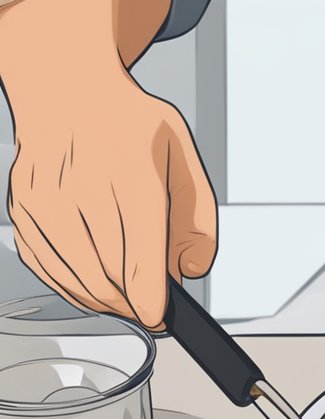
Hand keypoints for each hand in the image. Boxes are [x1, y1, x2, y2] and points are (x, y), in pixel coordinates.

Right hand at [0, 0, 213, 329]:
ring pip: (76, 277)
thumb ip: (198, 224)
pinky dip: (74, 287)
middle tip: (152, 308)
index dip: (148, 295)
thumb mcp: (184, 164)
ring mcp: (44, 200)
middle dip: (133, 301)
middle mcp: (81, 187)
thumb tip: (189, 271)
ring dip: (106, 300)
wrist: (68, 92)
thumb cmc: (131, 129)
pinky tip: (95, 284)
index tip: (158, 316)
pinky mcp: (22, 211)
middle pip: (107, 272)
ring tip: (128, 298)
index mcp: (131, 173)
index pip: (138, 250)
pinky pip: (48, 268)